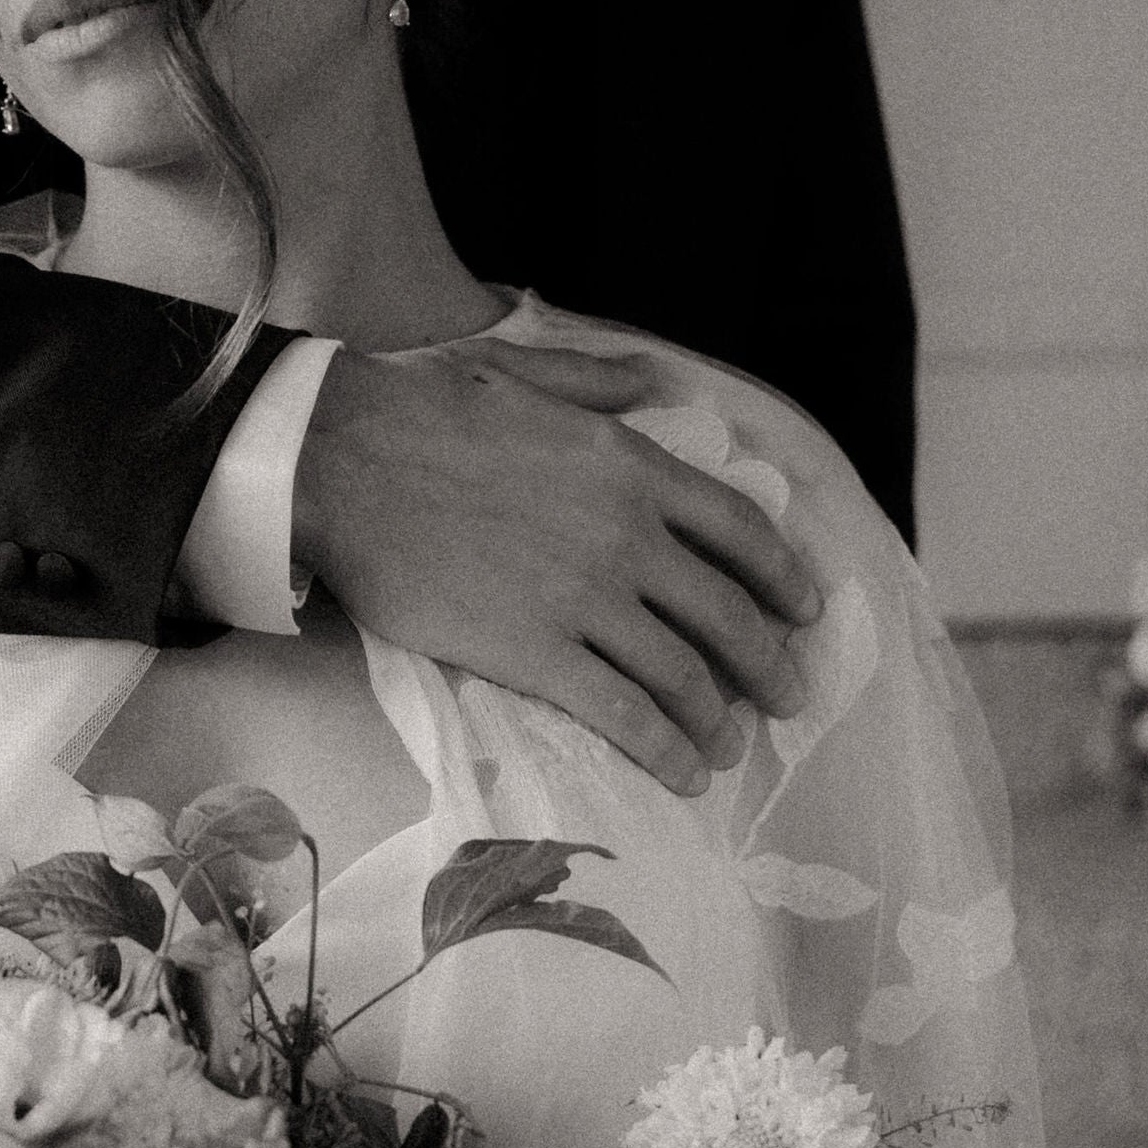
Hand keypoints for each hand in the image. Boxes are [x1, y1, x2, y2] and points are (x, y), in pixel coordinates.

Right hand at [292, 337, 821, 796]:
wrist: (341, 459)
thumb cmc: (418, 409)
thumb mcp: (525, 372)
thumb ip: (597, 381)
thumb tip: (650, 381)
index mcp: (630, 464)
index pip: (739, 528)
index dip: (783, 575)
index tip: (805, 608)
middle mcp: (625, 534)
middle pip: (728, 613)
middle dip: (769, 664)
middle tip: (787, 695)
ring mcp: (583, 598)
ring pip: (683, 675)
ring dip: (718, 720)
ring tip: (731, 746)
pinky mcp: (533, 652)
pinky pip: (623, 715)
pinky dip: (666, 751)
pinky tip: (685, 775)